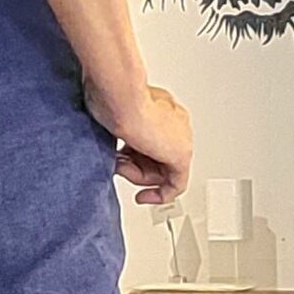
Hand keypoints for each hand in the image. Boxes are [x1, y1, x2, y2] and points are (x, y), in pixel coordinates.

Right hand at [92, 83, 192, 205]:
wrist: (121, 97)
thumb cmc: (114, 96)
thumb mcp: (112, 113)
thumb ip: (118, 128)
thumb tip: (112, 140)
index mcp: (161, 107)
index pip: (153, 139)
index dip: (135, 155)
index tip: (122, 161)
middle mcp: (174, 120)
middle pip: (158, 158)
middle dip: (135, 168)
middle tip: (119, 165)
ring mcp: (179, 137)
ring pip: (162, 171)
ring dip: (137, 177)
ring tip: (121, 166)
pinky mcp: (181, 155)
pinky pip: (176, 184)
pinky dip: (160, 195)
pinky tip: (145, 197)